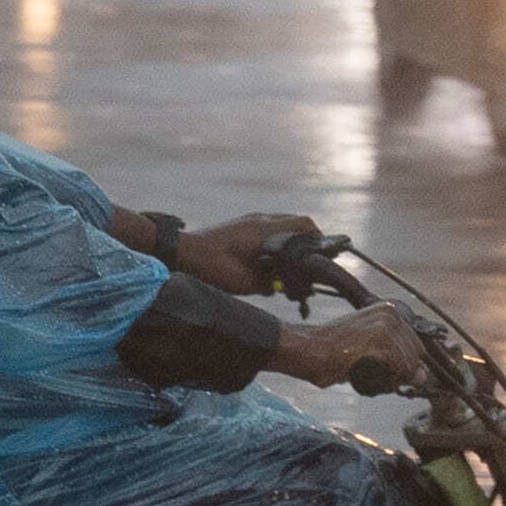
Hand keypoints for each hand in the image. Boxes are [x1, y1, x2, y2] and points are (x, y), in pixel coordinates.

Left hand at [176, 214, 318, 294]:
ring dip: (290, 245)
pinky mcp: (241, 226)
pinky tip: (269, 264)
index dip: (320, 241)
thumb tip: (292, 284)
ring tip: (287, 269)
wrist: (182, 254)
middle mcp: (261, 220)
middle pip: (298, 225)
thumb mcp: (248, 282)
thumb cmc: (213, 268)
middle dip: (306, 245)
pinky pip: (267, 230)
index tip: (323, 260)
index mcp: (267, 230)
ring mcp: (250, 221)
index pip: (306, 225)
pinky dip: (275, 244)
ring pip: (283, 228)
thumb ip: (274, 280)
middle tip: (306, 268)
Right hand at [274, 304, 429, 390]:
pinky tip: (362, 375)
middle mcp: (390, 314)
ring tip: (365, 375)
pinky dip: (382, 381)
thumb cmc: (333, 351)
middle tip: (373, 375)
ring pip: (407, 366)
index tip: (386, 371)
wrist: (306, 349)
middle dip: (399, 374)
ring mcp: (384, 326)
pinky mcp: (377, 340)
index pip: (418, 348)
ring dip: (390, 379)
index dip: (405, 366)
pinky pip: (396, 370)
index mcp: (389, 311)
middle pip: (416, 358)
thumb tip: (423, 376)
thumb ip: (397, 359)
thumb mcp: (370, 349)